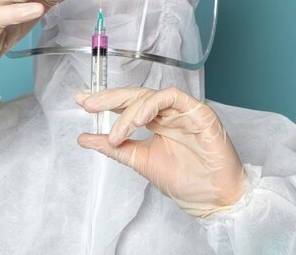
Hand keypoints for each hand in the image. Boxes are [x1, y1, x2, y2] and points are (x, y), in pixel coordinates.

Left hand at [75, 87, 245, 216]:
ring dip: (129, 111)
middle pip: (135, 96)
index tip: (83, 101)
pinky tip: (138, 119)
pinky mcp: (199, 112)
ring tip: (117, 132)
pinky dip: (152, 105)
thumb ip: (115, 148)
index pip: (127, 104)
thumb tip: (85, 138)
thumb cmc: (186, 182)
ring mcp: (183, 111)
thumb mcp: (140, 161)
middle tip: (89, 104)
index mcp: (156, 122)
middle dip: (110, 98)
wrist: (213, 200)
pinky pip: (172, 97)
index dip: (105, 100)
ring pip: (150, 96)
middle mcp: (168, 114)